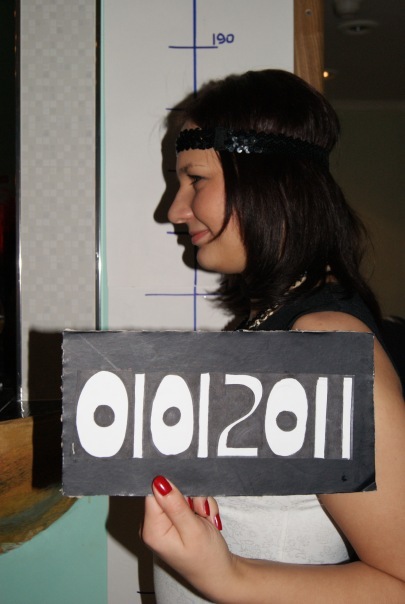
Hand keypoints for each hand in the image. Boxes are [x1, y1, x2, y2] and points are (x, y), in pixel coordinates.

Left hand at [142, 476, 236, 600]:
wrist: (219, 574)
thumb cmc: (207, 559)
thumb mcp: (193, 530)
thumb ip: (176, 506)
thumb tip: (158, 482)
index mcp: (152, 530)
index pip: (154, 494)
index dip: (173, 490)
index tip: (190, 502)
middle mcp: (153, 525)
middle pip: (168, 492)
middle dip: (190, 497)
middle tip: (202, 513)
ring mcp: (164, 523)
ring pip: (181, 494)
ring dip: (198, 502)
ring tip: (205, 520)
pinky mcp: (174, 520)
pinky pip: (186, 501)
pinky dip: (199, 507)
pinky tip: (205, 520)